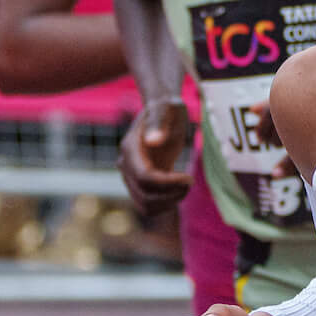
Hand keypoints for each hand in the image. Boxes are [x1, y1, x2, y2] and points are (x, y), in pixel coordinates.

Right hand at [118, 99, 192, 213]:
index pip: (145, 178)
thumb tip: (153, 141)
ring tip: (185, 186)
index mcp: (131, 148)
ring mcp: (130, 176)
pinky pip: (148, 206)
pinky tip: (178, 190)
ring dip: (169, 202)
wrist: (161, 112)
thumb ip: (159, 123)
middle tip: (189, 181)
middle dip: (172, 194)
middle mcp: (126, 165)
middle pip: (145, 195)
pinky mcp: (139, 184)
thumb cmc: (167, 108)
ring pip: (145, 206)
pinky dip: (165, 205)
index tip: (189, 178)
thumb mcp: (167, 109)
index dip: (169, 183)